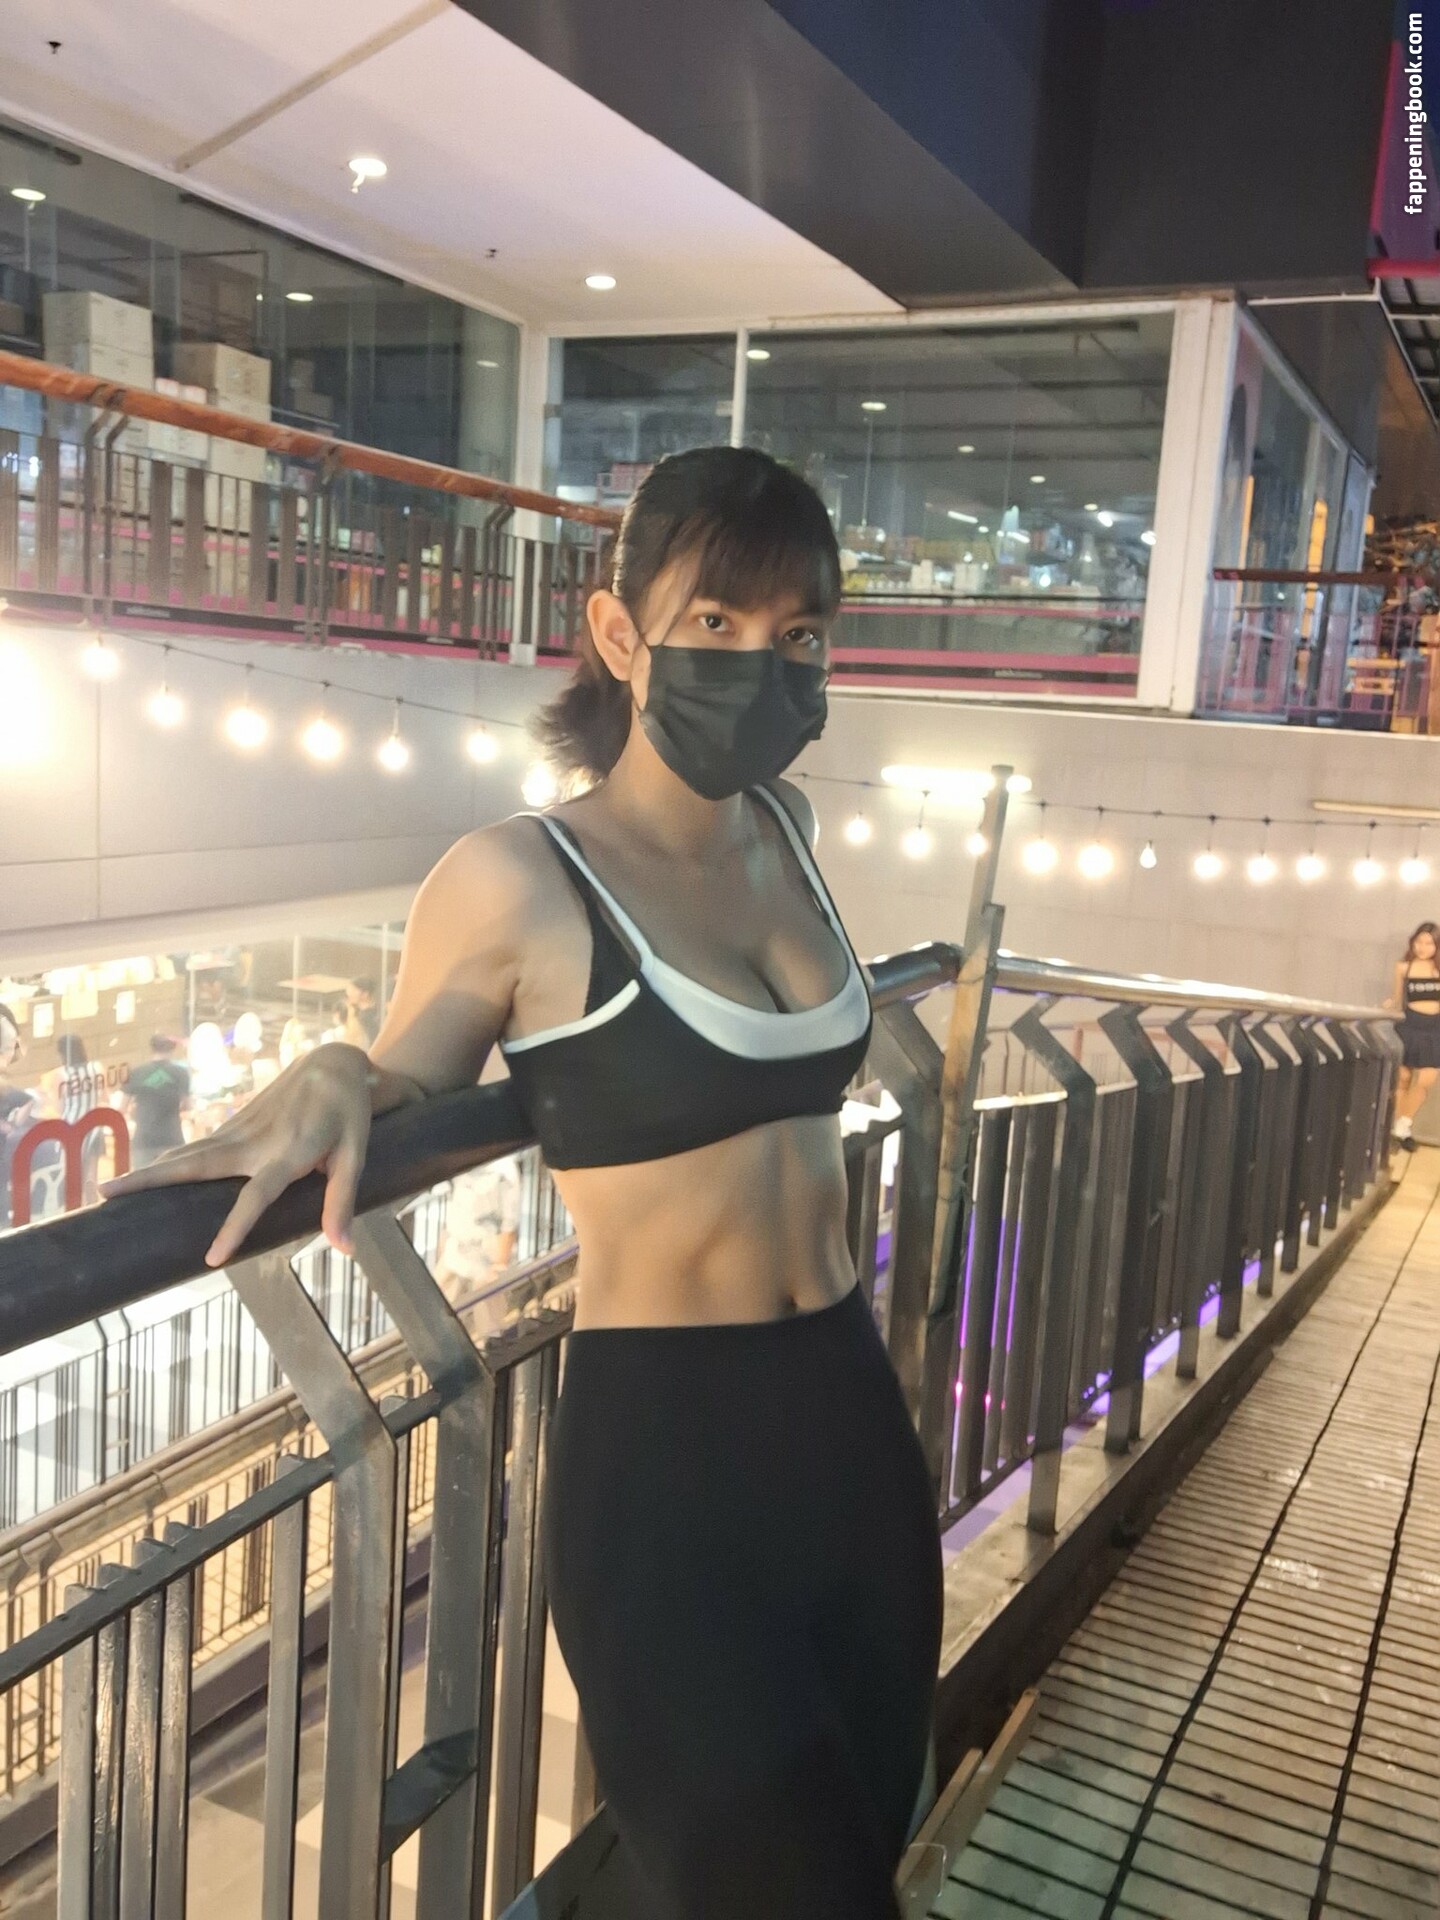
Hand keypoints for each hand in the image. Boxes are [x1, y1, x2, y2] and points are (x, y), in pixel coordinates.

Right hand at [100, 1043, 373, 1268]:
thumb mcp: (355, 1156)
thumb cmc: (349, 1115)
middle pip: (197, 1165)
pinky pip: (198, 1147)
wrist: (334, 1064)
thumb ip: (342, 1201)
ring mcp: (241, 1129)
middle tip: (108, 1193)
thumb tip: (344, 1249)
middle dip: (153, 1179)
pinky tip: (146, 1176)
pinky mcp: (236, 1123)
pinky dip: (169, 1161)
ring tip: (108, 1189)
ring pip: (190, 1153)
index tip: (211, 1258)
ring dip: (150, 1170)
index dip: (235, 1227)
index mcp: (287, 1152)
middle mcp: (255, 1141)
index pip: (256, 1197)